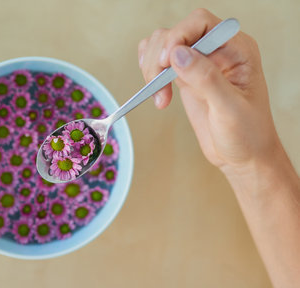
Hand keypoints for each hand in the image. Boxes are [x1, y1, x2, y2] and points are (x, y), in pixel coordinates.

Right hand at [138, 8, 280, 174]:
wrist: (242, 156)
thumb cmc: (247, 134)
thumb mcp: (230, 109)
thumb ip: (206, 78)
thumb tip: (178, 54)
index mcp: (236, 49)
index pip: (201, 23)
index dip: (178, 36)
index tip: (166, 62)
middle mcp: (216, 51)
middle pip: (175, 32)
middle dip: (160, 57)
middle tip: (158, 86)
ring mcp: (198, 63)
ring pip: (162, 45)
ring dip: (151, 67)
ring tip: (160, 96)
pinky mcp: (184, 77)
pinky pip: (158, 61)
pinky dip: (149, 73)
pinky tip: (157, 92)